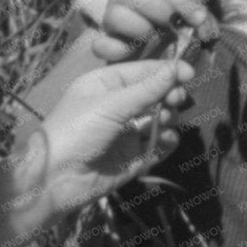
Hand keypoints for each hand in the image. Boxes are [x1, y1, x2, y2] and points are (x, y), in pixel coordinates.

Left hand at [13, 57, 193, 231]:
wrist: (56, 178)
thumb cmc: (76, 130)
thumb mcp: (111, 103)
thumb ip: (147, 88)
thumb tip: (177, 68)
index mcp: (106, 84)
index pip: (142, 71)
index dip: (166, 70)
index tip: (190, 73)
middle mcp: (117, 105)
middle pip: (154, 94)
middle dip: (169, 95)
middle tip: (176, 100)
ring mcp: (125, 132)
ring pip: (158, 119)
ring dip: (167, 118)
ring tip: (163, 121)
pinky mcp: (132, 158)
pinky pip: (157, 146)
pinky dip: (166, 142)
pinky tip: (166, 140)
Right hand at [96, 0, 217, 60]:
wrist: (151, 52)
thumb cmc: (172, 27)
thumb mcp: (189, 18)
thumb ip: (199, 19)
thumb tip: (202, 25)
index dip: (180, 1)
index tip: (197, 18)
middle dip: (158, 10)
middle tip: (172, 25)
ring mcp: (111, 19)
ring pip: (114, 15)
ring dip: (138, 28)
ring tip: (152, 37)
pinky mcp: (105, 43)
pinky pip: (101, 44)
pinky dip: (114, 49)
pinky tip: (132, 52)